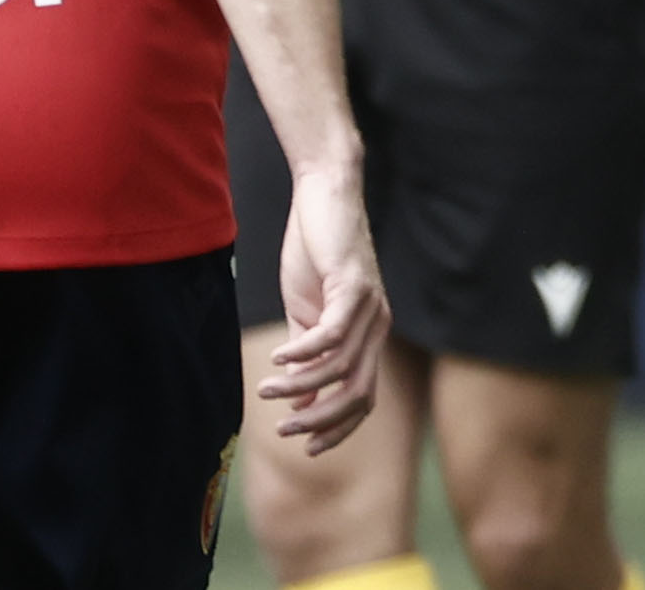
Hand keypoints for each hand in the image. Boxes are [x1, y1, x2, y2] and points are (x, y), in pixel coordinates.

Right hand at [264, 162, 387, 453]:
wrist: (324, 196)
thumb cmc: (314, 253)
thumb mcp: (307, 313)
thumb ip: (307, 358)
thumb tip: (301, 403)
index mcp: (369, 335)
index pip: (365, 398)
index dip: (339, 429)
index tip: (307, 447)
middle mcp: (378, 325)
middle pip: (359, 393)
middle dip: (322, 420)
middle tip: (285, 430)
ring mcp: (370, 306)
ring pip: (342, 367)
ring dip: (301, 385)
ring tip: (266, 389)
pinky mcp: (354, 286)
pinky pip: (330, 334)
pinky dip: (303, 353)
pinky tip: (278, 359)